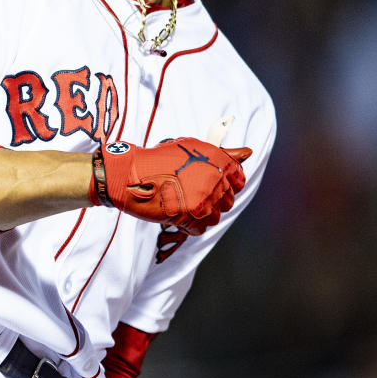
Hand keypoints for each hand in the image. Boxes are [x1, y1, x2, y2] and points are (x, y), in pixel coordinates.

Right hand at [90, 138, 249, 233]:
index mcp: (216, 160)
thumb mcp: (190, 148)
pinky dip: (188, 225)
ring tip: (181, 202)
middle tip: (189, 192)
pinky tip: (175, 212)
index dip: (225, 184)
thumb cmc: (157, 160)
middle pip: (226, 201)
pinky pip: (199, 228)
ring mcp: (202, 198)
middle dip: (211, 200)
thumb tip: (248, 153)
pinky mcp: (188, 215)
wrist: (128, 174)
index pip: (238, 180)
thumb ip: (222, 153)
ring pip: (214, 217)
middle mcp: (213, 179)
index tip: (211, 184)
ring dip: (199, 214)